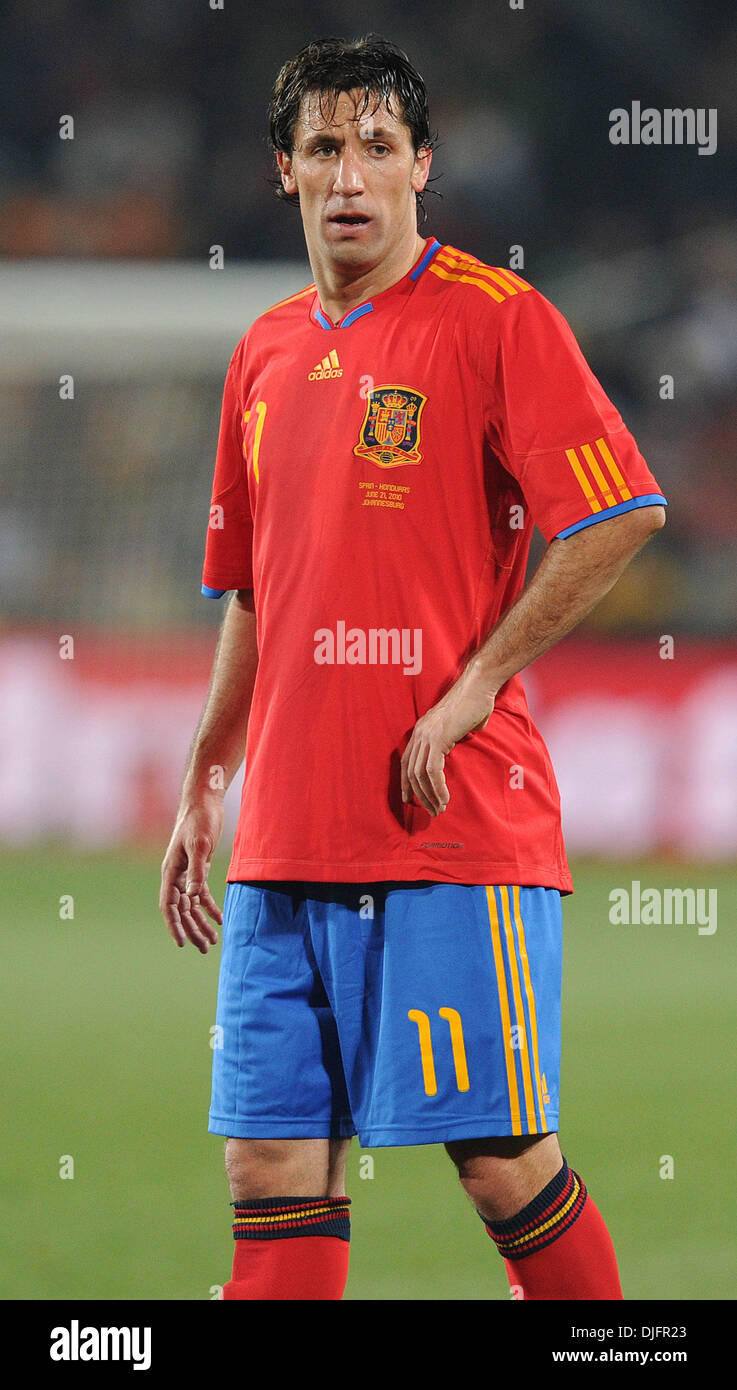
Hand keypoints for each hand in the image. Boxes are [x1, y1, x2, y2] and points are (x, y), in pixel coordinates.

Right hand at [159, 793, 224, 952]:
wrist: (204, 801)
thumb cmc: (199, 820)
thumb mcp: (199, 845)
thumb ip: (196, 871)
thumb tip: (193, 897)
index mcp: (170, 872)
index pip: (169, 906)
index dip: (174, 925)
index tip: (182, 943)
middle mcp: (176, 875)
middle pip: (181, 910)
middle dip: (192, 930)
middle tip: (204, 949)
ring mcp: (186, 872)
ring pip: (191, 905)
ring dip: (201, 922)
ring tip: (212, 941)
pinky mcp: (198, 868)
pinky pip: (201, 893)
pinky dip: (209, 907)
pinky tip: (219, 918)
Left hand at [400, 663, 495, 816]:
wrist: (479, 686)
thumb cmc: (475, 702)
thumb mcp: (459, 726)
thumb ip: (455, 738)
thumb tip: (462, 744)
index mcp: (422, 730)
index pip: (407, 761)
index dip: (407, 783)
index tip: (410, 800)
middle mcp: (420, 733)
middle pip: (411, 771)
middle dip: (420, 795)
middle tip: (431, 811)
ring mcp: (427, 735)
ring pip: (420, 774)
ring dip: (430, 795)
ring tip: (440, 809)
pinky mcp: (438, 738)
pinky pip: (432, 770)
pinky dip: (437, 787)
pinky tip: (445, 798)